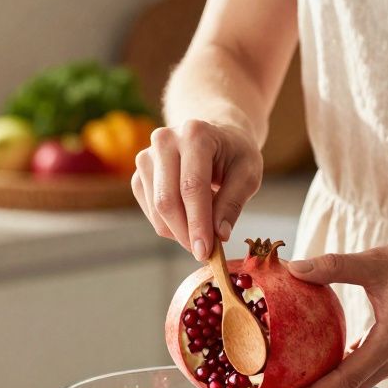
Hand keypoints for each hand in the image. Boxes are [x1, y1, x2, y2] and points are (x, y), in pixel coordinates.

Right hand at [131, 120, 263, 260]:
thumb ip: (233, 203)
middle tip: (203, 253)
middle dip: (185, 233)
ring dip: (178, 232)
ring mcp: (147, 157)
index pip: (191, 186)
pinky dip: (169, 225)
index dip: (198, 223)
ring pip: (156, 209)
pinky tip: (188, 220)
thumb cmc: (235, 155)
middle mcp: (165, 140)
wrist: (216, 139)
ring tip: (202, 232)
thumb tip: (219, 234)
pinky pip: (150, 210)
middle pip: (167, 200)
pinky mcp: (139, 174)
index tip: (205, 251)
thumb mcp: (248, 174)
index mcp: (195, 134)